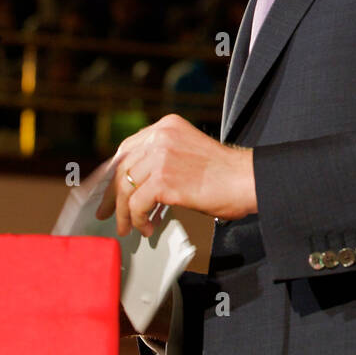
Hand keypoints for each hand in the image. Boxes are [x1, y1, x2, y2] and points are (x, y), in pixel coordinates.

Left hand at [96, 113, 256, 236]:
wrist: (246, 180)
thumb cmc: (225, 174)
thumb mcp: (187, 153)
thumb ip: (162, 159)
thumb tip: (138, 186)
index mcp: (166, 126)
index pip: (127, 149)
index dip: (114, 174)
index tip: (109, 192)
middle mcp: (160, 136)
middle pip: (122, 169)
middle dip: (113, 197)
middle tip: (109, 215)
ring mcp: (161, 156)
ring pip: (125, 189)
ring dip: (126, 213)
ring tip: (131, 227)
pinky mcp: (164, 179)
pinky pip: (137, 204)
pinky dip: (139, 220)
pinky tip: (149, 227)